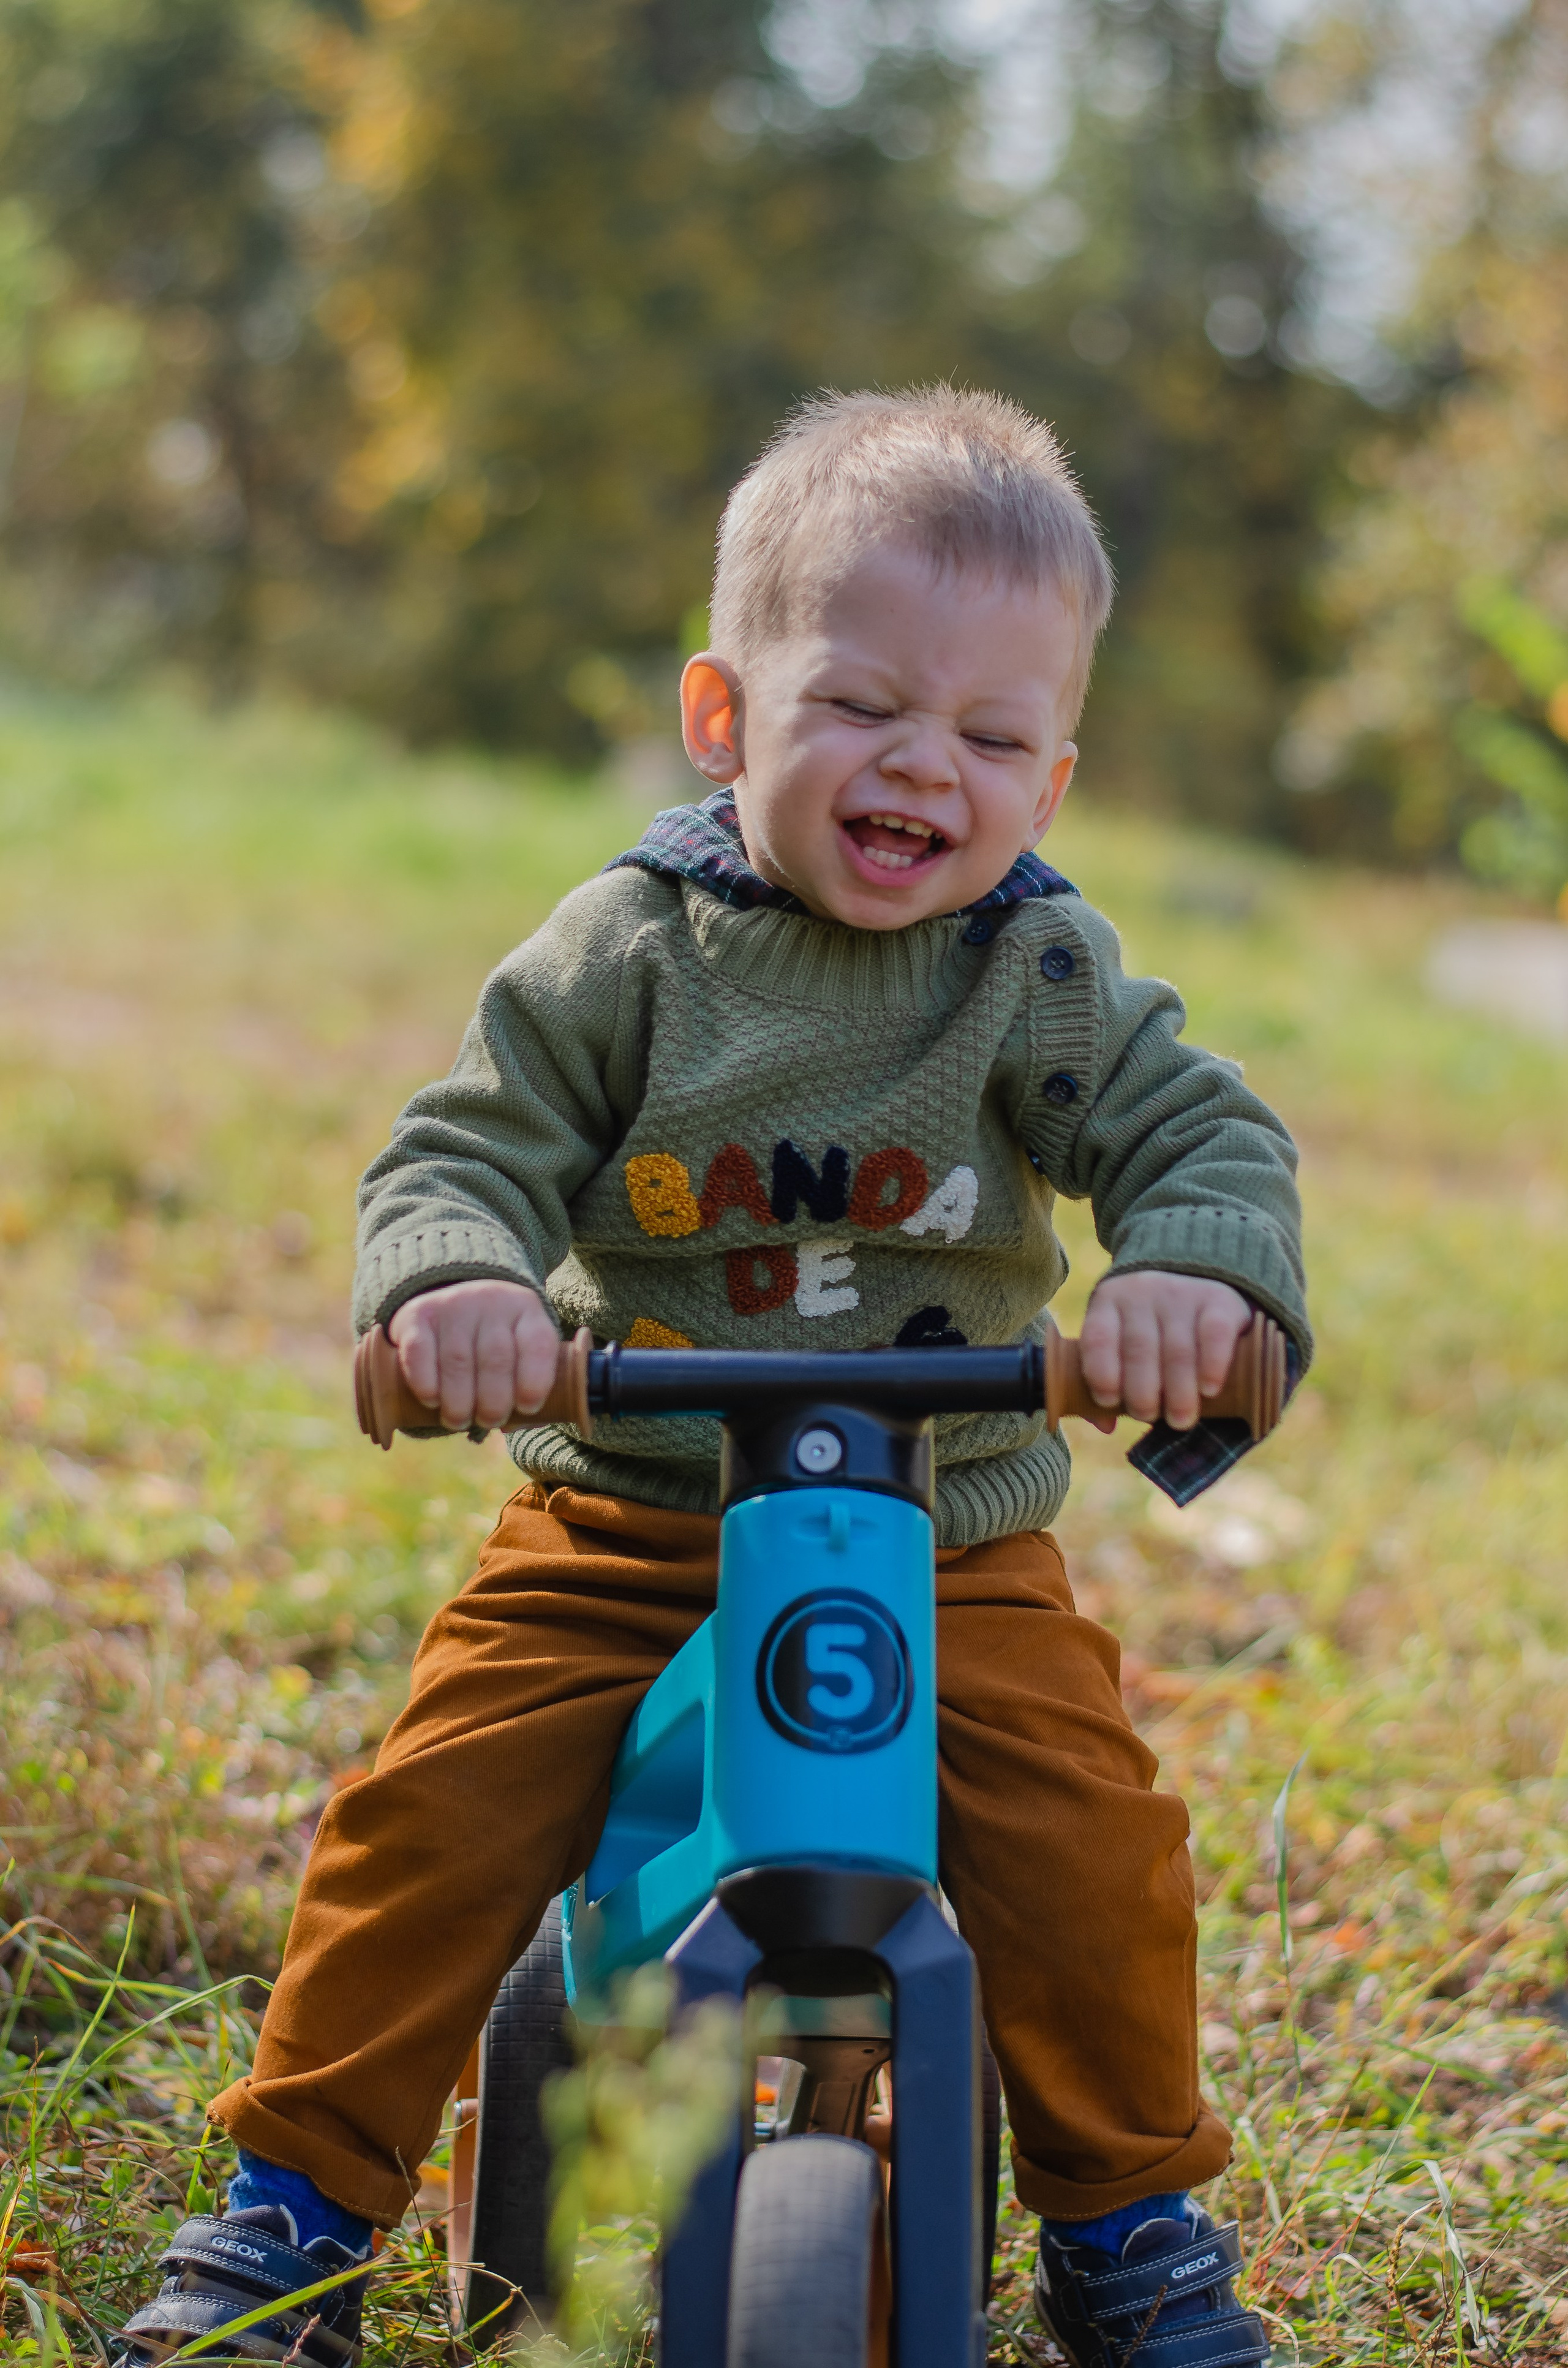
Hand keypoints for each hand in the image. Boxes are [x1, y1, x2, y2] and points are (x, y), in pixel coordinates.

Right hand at [388, 1280, 557, 1429]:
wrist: (451, 1302)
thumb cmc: (493, 1342)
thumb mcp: (520, 1351)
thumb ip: (523, 1387)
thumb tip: (509, 1425)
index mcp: (526, 1311)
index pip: (538, 1344)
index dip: (535, 1382)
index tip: (526, 1409)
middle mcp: (491, 1301)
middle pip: (496, 1358)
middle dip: (493, 1402)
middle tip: (487, 1422)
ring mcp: (452, 1304)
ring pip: (457, 1360)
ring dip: (458, 1402)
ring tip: (458, 1421)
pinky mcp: (417, 1314)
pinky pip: (420, 1352)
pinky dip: (425, 1383)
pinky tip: (431, 1401)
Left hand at [1080, 1272, 1250, 1431]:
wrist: (1197, 1282)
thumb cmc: (1149, 1330)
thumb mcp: (1121, 1343)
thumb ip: (1108, 1382)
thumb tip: (1105, 1425)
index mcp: (1109, 1302)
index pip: (1098, 1338)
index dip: (1101, 1374)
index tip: (1111, 1403)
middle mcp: (1142, 1292)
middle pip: (1139, 1348)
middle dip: (1142, 1392)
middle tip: (1149, 1417)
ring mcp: (1181, 1293)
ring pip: (1177, 1348)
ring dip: (1178, 1391)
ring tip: (1180, 1419)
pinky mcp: (1218, 1299)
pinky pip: (1214, 1334)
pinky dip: (1212, 1365)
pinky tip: (1209, 1390)